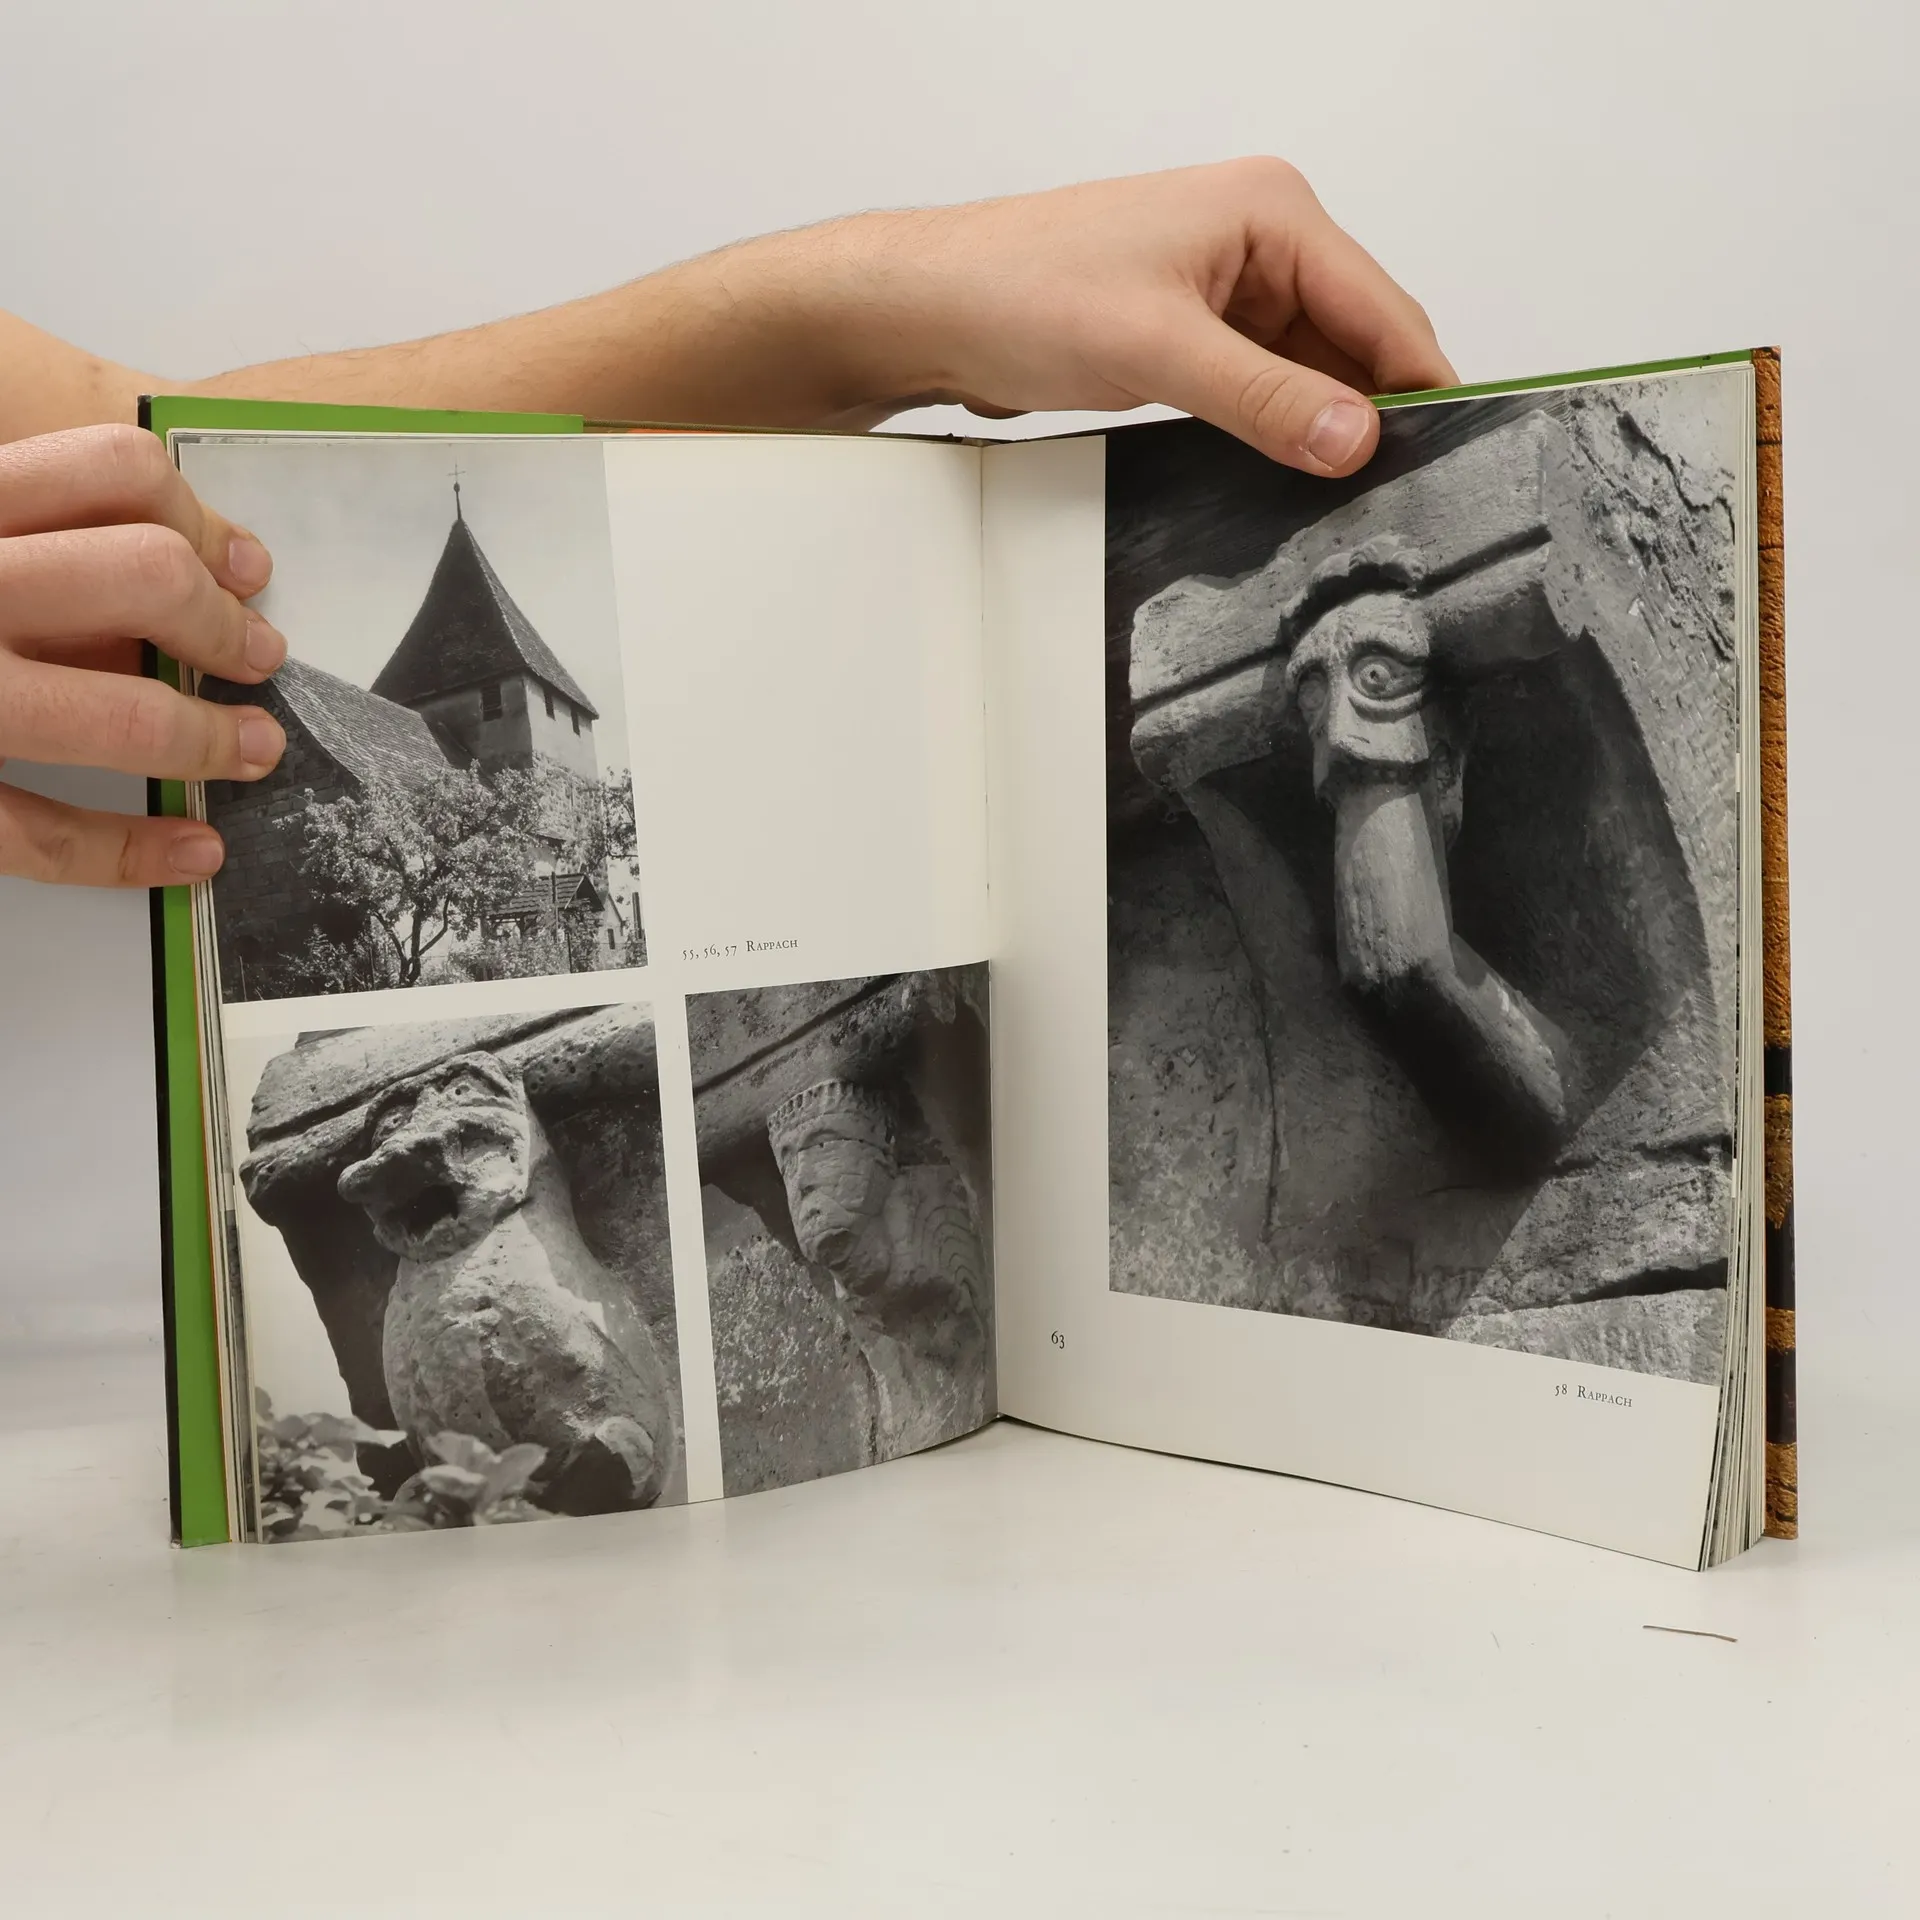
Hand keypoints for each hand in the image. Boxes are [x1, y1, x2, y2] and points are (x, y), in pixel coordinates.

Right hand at [0, 425, 286, 885]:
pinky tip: (192, 850)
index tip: (241, 566)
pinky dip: (133, 852)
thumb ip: (31, 540)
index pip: (111, 469)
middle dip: (223, 626)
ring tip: (251, 748)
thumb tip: (199, 570)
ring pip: (118, 715)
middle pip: (142, 577)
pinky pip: (42, 833)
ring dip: (209, 737)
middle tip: (255, 658)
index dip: (200, 518)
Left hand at [802, 158, 1456, 473]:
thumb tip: (1353, 438)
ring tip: (1328, 487)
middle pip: (1354, 342)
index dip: (1419, 385)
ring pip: (1309, 372)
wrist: (931, 310)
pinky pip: (1263, 387)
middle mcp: (1256, 241)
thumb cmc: (1017, 287)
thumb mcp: (1157, 351)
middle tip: (1386, 491)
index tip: (1447, 454)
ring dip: (1317, 426)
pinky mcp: (1192, 334)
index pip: (1382, 307)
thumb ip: (1265, 399)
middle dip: (1369, 414)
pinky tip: (1279, 469)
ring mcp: (1224, 290)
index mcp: (1269, 210)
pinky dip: (1275, 427)